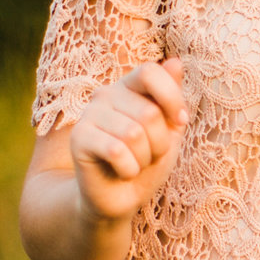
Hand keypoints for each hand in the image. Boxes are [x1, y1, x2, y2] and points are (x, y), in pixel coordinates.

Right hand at [72, 61, 188, 222]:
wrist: (121, 199)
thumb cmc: (146, 162)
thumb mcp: (168, 130)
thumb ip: (172, 98)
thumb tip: (175, 61)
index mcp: (128, 87)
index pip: (150, 71)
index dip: (171, 98)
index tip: (180, 121)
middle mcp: (105, 95)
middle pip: (148, 113)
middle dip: (159, 143)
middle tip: (148, 155)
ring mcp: (89, 115)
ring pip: (134, 134)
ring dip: (144, 158)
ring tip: (135, 163)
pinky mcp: (79, 139)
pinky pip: (116, 151)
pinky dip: (129, 169)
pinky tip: (122, 172)